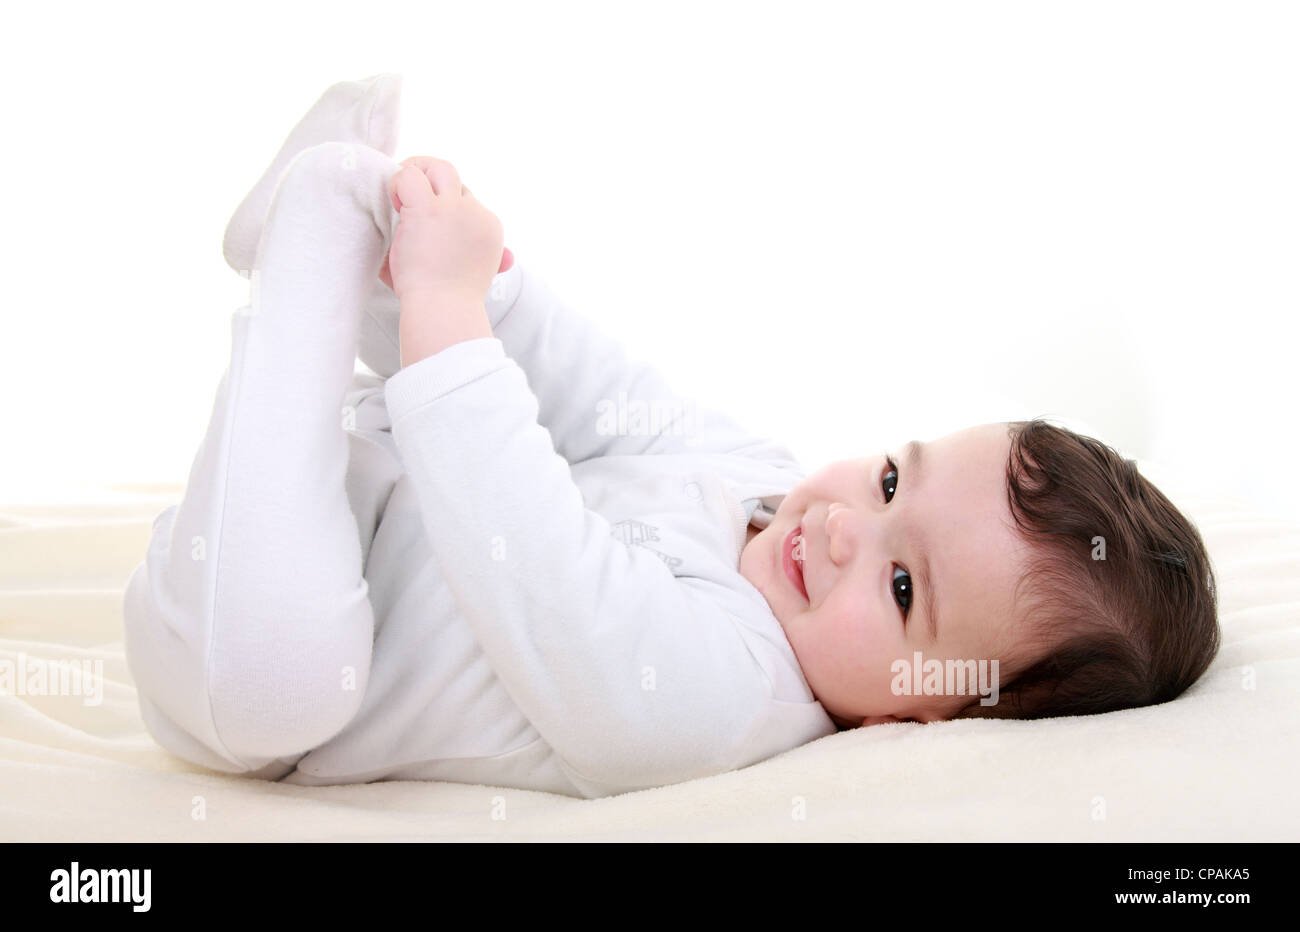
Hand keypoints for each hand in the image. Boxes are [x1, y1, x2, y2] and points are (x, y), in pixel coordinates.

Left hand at [377, 156, 512, 301]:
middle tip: (409, 193)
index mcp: (488, 227)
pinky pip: (408, 177)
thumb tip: (509, 259)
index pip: (466, 198)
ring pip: (436, 168)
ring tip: (398, 193)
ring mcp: (451, 209)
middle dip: (431, 178)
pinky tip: (393, 204)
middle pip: (453, 177)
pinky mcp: (426, 209)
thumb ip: (494, 262)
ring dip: (415, 171)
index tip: (425, 220)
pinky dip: (396, 184)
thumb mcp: (481, 275)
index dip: (442, 204)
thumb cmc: (455, 301)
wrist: (444, 310)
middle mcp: (475, 213)